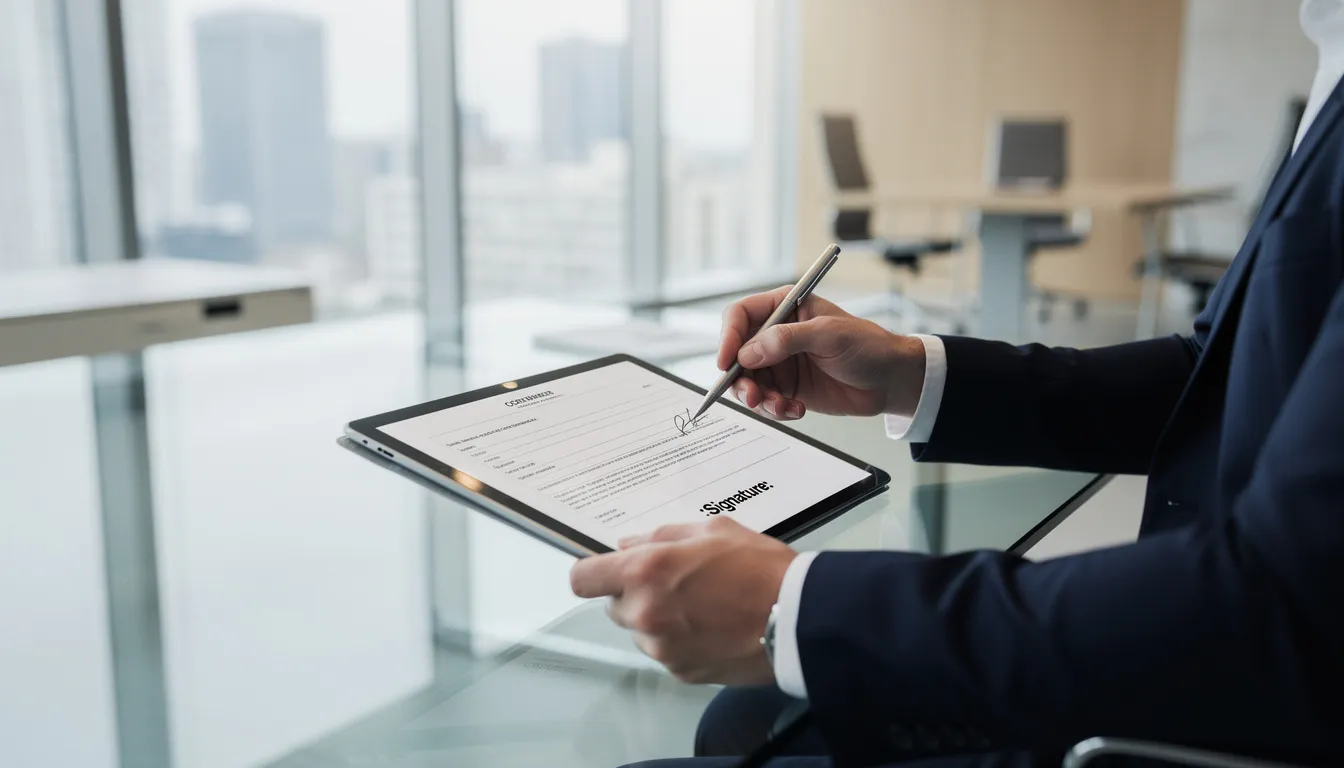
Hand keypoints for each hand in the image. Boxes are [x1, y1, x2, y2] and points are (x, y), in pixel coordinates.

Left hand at [570, 517, 796, 685]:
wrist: (798, 618)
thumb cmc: (761, 570)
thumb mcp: (712, 531)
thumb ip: (662, 536)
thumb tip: (631, 545)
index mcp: (646, 571)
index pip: (583, 579)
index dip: (593, 573)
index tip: (605, 572)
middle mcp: (646, 612)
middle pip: (613, 606)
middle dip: (635, 594)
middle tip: (674, 583)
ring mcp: (663, 647)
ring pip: (640, 632)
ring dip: (658, 620)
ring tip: (701, 606)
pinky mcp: (682, 671)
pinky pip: (666, 654)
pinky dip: (680, 642)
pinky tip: (712, 627)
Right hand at [717, 287, 925, 420]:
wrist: (891, 380)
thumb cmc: (868, 346)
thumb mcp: (829, 335)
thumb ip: (787, 340)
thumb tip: (748, 352)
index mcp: (784, 308)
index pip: (741, 315)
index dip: (728, 337)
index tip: (727, 361)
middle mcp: (776, 334)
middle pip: (737, 354)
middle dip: (741, 378)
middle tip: (752, 397)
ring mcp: (781, 363)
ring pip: (748, 382)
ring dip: (758, 399)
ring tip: (781, 407)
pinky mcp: (788, 388)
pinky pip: (766, 401)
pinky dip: (775, 410)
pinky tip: (796, 410)